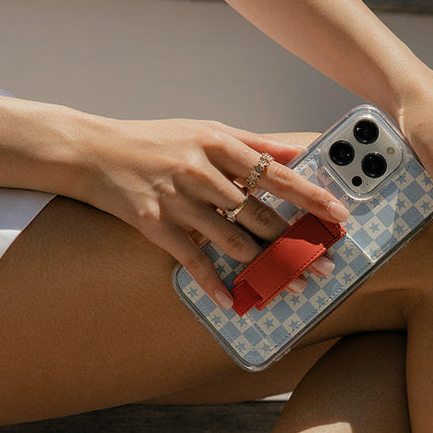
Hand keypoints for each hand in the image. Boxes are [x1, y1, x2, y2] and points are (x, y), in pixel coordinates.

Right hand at [78, 117, 347, 306]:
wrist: (93, 151)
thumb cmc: (155, 140)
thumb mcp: (206, 130)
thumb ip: (254, 144)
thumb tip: (299, 152)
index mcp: (218, 143)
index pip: (275, 174)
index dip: (310, 196)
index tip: (339, 214)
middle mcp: (202, 171)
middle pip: (260, 215)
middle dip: (295, 244)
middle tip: (323, 265)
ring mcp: (178, 199)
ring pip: (232, 241)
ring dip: (265, 267)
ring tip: (291, 286)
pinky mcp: (156, 224)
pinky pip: (192, 260)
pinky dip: (214, 284)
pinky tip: (232, 302)